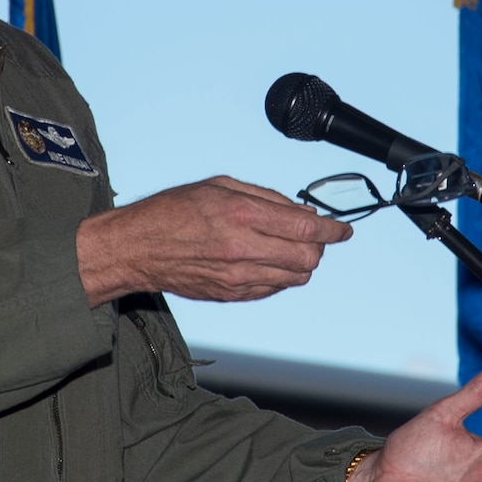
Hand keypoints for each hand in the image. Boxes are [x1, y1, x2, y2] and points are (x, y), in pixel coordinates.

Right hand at [76, 176, 352, 305]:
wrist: (137, 248)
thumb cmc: (174, 211)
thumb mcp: (220, 186)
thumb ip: (267, 198)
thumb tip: (305, 214)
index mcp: (241, 215)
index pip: (307, 229)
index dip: (334, 230)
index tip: (344, 230)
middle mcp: (243, 248)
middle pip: (308, 258)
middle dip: (319, 248)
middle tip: (312, 237)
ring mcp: (237, 276)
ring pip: (295, 277)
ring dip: (301, 263)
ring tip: (286, 248)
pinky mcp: (231, 294)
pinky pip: (274, 290)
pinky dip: (280, 277)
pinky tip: (266, 262)